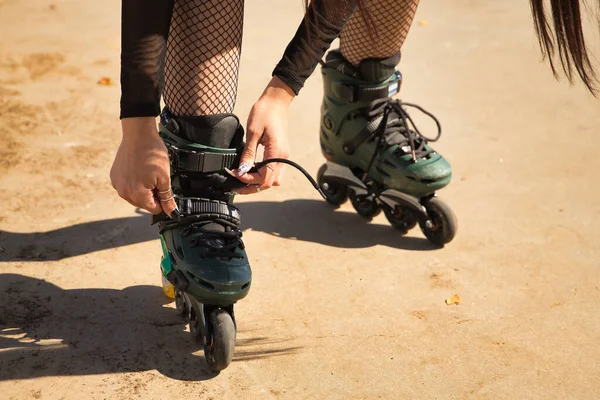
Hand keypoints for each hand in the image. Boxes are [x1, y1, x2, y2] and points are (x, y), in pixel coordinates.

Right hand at [110, 117, 176, 215]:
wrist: (138, 134)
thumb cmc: (151, 152)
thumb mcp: (165, 177)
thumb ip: (167, 197)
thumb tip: (171, 211)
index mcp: (137, 194)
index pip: (153, 209)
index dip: (162, 201)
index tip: (165, 191)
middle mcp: (124, 192)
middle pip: (143, 203)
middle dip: (152, 195)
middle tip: (157, 179)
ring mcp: (117, 184)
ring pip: (134, 196)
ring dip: (143, 189)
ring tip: (148, 173)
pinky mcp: (114, 176)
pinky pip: (126, 186)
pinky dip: (134, 182)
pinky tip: (140, 171)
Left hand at [234, 76, 294, 193]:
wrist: (277, 100)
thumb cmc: (264, 112)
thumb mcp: (253, 132)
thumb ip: (248, 154)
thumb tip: (242, 170)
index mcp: (276, 152)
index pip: (264, 177)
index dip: (248, 180)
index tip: (234, 174)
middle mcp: (283, 157)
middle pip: (269, 183)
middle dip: (251, 187)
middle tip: (235, 185)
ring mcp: (283, 156)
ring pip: (273, 180)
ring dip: (258, 183)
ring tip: (242, 180)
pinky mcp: (280, 153)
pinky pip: (273, 171)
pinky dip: (262, 175)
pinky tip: (251, 171)